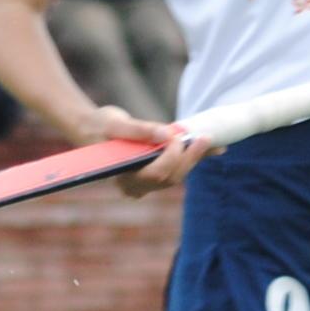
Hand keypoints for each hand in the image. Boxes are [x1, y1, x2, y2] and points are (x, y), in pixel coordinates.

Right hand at [88, 105, 203, 197]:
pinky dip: (196, 156)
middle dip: (190, 157)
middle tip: (204, 137)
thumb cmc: (100, 127)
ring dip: (195, 157)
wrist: (92, 130)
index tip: (177, 136)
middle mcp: (136, 186)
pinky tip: (217, 149)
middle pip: (171, 176)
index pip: (157, 174)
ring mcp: (146, 183)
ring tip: (213, 141)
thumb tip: (168, 134)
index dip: (172, 157)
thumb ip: (142, 130)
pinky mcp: (155, 174)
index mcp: (124, 178)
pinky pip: (178, 168)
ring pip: (178, 174)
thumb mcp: (117, 124)